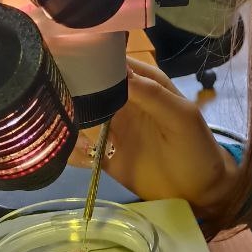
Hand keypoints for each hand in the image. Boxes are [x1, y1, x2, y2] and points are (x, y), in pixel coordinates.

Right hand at [71, 57, 239, 216]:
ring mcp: (110, 128)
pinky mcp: (103, 155)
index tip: (67, 60)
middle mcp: (121, 101)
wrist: (200, 193)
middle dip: (70, 88)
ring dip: (66, 118)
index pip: (112, 62)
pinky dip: (70, 148)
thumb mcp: (181, 116)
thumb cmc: (196, 148)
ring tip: (56, 123)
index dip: (91, 58)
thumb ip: (153, 94)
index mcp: (141, 83)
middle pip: (88, 87)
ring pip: (79, 116)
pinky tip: (69, 151)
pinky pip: (79, 149)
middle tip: (52, 94)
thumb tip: (118, 74)